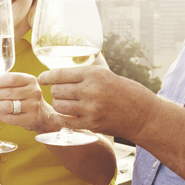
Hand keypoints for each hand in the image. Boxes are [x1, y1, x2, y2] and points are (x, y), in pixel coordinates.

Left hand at [0, 72, 58, 133]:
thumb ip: (4, 83)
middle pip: (7, 92)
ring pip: (7, 106)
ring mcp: (33, 106)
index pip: (11, 78)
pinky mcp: (31, 118)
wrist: (41, 115)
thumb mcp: (19, 86)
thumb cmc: (25, 98)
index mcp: (30, 80)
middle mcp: (34, 91)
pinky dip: (0, 116)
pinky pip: (11, 118)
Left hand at [37, 66, 156, 139]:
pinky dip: (60, 119)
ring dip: (58, 105)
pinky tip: (58, 117)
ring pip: (59, 106)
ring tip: (64, 104)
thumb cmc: (127, 92)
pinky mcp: (92, 124)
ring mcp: (91, 108)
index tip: (41, 79)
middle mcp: (91, 90)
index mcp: (94, 74)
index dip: (47, 77)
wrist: (144, 115)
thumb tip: (72, 61)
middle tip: (61, 93)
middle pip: (57, 90)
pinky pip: (66, 121)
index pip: (61, 74)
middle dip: (56, 92)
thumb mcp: (108, 74)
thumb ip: (89, 71)